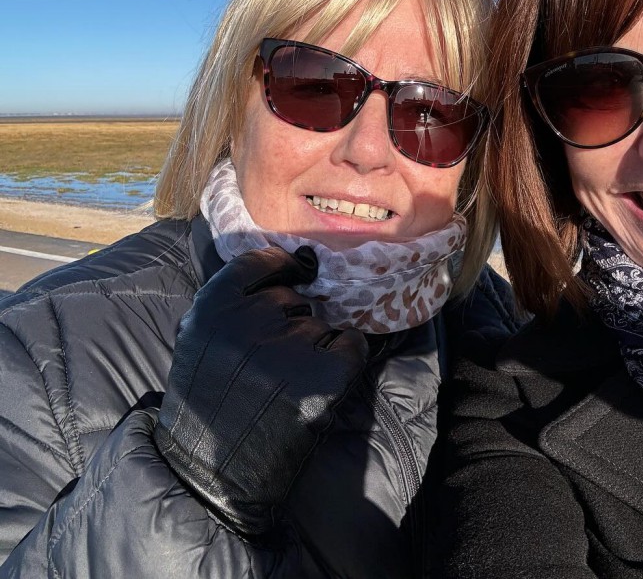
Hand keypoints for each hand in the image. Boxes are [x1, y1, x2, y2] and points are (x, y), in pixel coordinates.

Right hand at [154, 246, 367, 537]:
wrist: (214, 474)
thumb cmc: (206, 406)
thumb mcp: (198, 342)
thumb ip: (230, 304)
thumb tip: (286, 264)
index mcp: (213, 308)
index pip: (260, 261)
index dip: (281, 266)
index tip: (295, 272)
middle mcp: (251, 321)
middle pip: (294, 298)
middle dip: (292, 321)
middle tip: (274, 360)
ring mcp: (290, 347)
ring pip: (322, 323)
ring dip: (315, 346)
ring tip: (288, 382)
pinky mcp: (326, 375)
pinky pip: (352, 344)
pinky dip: (344, 360)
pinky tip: (320, 385)